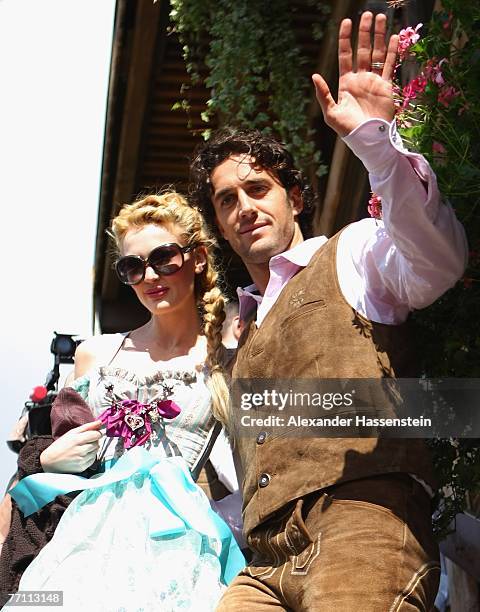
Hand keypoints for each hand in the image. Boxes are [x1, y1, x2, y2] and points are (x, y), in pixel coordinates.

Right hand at [40, 420, 102, 473]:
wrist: (49, 462)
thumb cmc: (61, 445)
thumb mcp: (72, 433)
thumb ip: (87, 427)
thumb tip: (100, 422)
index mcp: (77, 440)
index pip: (96, 435)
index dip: (97, 433)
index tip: (94, 434)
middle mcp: (80, 451)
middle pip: (97, 443)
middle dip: (93, 441)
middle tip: (84, 442)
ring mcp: (81, 460)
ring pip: (96, 451)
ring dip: (92, 449)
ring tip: (82, 448)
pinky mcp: (82, 468)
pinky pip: (93, 460)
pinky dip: (90, 456)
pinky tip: (82, 455)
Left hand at [312, 11, 398, 136]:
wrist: (369, 139)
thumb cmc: (348, 130)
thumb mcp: (331, 113)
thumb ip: (323, 94)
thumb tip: (314, 75)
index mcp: (346, 83)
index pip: (345, 55)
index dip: (346, 39)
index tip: (346, 22)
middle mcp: (360, 78)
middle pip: (362, 49)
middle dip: (365, 32)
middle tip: (368, 14)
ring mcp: (374, 81)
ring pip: (377, 53)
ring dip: (379, 36)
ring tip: (382, 17)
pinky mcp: (386, 86)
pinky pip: (389, 65)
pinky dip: (392, 51)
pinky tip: (393, 37)